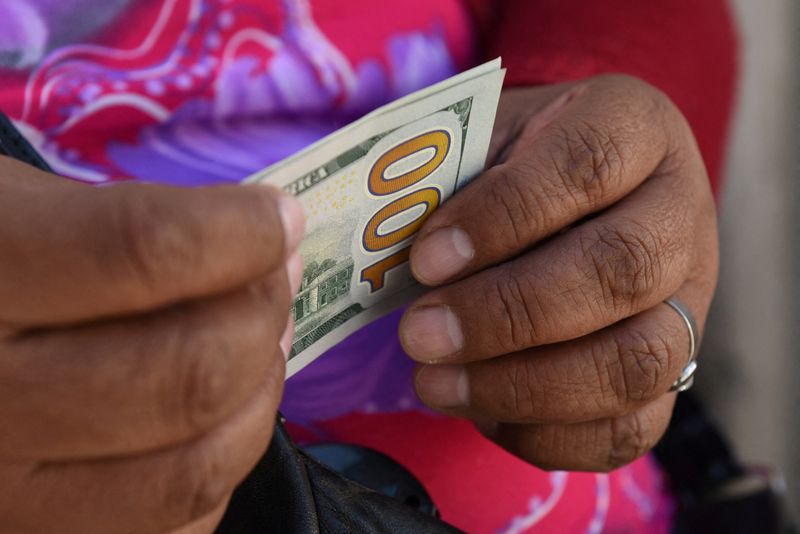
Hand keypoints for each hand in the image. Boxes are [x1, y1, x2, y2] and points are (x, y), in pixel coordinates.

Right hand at [0, 156, 303, 532]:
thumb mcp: (17, 208)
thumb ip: (130, 225)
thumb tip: (263, 240)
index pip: (145, 252)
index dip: (243, 233)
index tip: (279, 219)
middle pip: (189, 375)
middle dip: (262, 318)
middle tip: (272, 281)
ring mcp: (8, 498)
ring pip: (193, 471)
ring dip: (259, 397)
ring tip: (259, 344)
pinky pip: (175, 527)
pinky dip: (219, 467)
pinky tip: (213, 413)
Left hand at [399, 75, 717, 470]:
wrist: (573, 201)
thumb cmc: (514, 164)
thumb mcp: (483, 138)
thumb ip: (449, 176)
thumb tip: (385, 246)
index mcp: (636, 128)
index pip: (586, 164)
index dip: (503, 215)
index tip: (426, 258)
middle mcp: (678, 214)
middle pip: (621, 271)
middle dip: (508, 314)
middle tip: (420, 334)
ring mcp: (688, 300)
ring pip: (638, 360)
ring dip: (524, 385)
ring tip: (436, 381)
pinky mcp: (673, 371)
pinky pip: (631, 427)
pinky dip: (547, 433)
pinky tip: (481, 411)